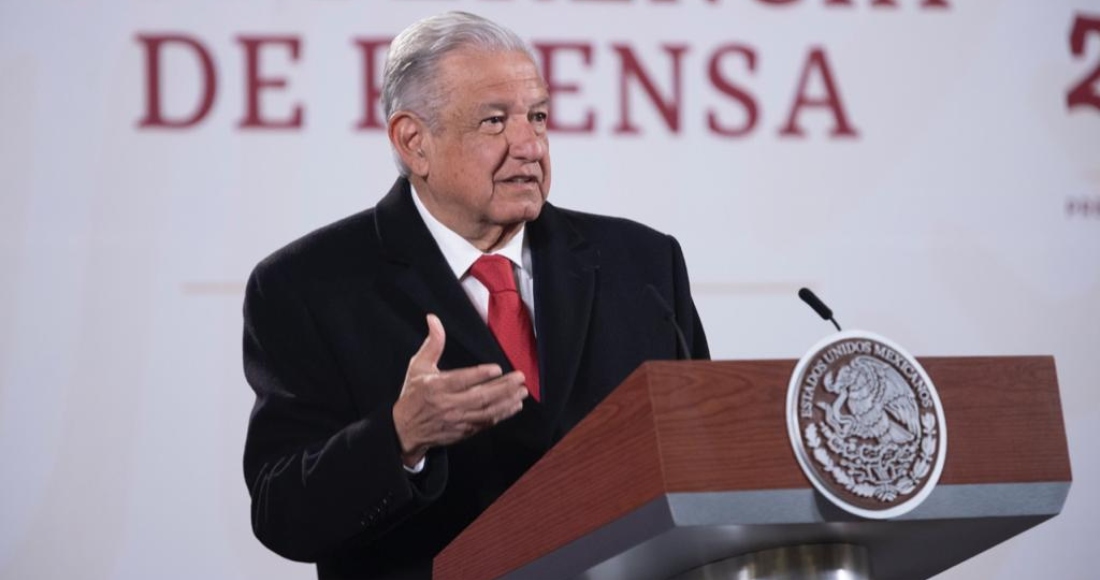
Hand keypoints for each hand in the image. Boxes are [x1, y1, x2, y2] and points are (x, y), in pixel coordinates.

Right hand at [392, 314, 528, 466]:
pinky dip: (502, 414)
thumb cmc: (414, 395)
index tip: (497, 368)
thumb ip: (432, 344)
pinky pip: (486, 422)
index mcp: (436, 387)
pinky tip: (514, 406)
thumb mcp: (418, 366)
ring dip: (507, 401)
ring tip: (522, 392)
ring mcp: (458, 420)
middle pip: (480, 397)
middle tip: (519, 378)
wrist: (406, 430)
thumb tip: (433, 319)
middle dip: (503, 387)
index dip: (480, 375)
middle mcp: (448, 404)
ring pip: (486, 411)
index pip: (461, 380)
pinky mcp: (464, 430)